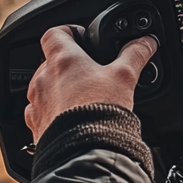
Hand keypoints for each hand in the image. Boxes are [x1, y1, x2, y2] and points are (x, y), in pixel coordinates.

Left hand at [24, 25, 156, 141]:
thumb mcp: (125, 76)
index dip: (69, 30)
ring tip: (82, 97)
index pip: (55, 32)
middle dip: (69, 63)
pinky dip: (53, 110)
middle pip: (50, 60)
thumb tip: (146, 42)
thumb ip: (135, 54)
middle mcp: (43, 79)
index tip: (82, 37)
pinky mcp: (35, 125)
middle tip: (90, 72)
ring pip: (44, 86)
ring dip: (59, 88)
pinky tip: (71, 117)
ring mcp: (36, 103)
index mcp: (63, 60)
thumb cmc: (100, 111)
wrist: (84, 152)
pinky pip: (40, 111)